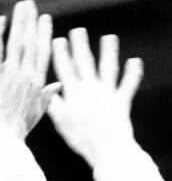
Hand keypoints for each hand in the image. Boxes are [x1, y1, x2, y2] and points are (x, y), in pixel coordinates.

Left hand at [0, 0, 60, 146]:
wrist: (2, 139)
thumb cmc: (18, 129)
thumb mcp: (38, 112)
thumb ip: (47, 96)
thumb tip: (58, 85)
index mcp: (38, 82)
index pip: (43, 51)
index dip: (44, 33)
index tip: (45, 18)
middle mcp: (26, 74)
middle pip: (31, 41)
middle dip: (31, 20)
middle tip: (30, 4)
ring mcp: (10, 73)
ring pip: (17, 41)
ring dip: (19, 21)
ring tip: (20, 5)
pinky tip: (1, 20)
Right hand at [47, 29, 141, 167]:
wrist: (107, 149)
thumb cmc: (81, 138)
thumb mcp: (61, 122)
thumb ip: (52, 102)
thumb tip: (44, 86)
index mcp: (75, 93)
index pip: (65, 69)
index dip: (60, 53)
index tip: (57, 39)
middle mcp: (91, 89)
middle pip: (85, 63)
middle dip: (80, 46)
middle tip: (78, 31)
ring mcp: (108, 93)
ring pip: (108, 68)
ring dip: (109, 52)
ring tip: (109, 37)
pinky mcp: (122, 100)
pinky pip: (128, 84)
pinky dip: (133, 72)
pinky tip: (135, 60)